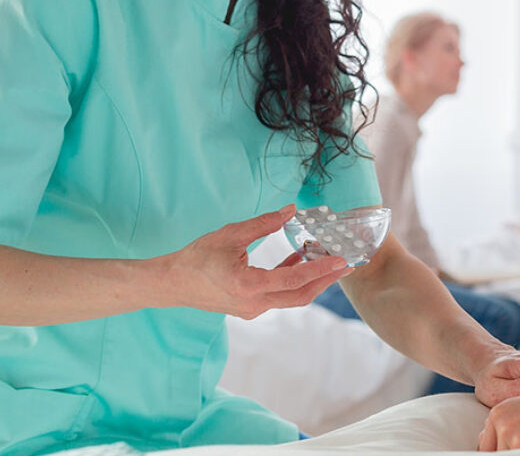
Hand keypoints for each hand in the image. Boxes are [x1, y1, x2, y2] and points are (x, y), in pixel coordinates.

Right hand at [160, 204, 351, 318]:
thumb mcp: (230, 234)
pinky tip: (300, 260)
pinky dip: (293, 280)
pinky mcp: (250, 308)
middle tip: (347, 264)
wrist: (172, 283)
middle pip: (300, 296)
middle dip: (326, 280)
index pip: (292, 280)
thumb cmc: (197, 257)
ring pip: (291, 298)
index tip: (340, 260)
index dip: (319, 270)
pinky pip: (279, 295)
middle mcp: (252, 303)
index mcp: (246, 285)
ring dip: (311, 280)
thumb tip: (291, 210)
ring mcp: (252, 309)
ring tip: (329, 259)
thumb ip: (264, 223)